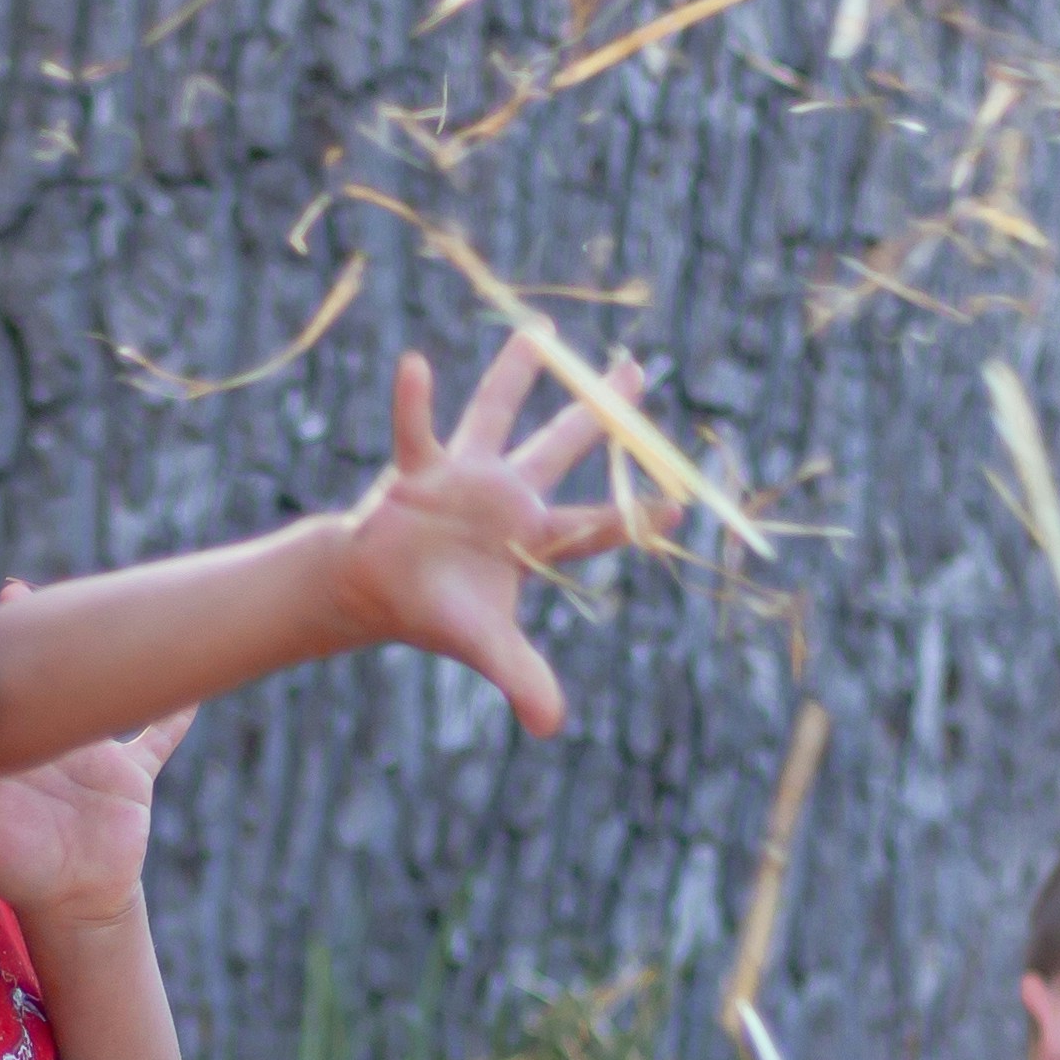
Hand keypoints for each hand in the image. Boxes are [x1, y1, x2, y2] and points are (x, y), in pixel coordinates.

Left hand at [0, 594, 192, 928]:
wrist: (75, 904)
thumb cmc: (21, 875)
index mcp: (11, 751)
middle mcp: (51, 742)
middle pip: (41, 675)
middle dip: (28, 632)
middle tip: (14, 590)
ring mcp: (94, 753)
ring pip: (98, 689)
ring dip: (96, 652)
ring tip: (89, 604)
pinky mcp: (132, 772)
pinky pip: (159, 735)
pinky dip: (177, 713)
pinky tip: (190, 679)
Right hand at [332, 337, 645, 735]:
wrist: (375, 592)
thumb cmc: (439, 613)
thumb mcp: (486, 647)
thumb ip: (522, 678)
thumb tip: (552, 728)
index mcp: (535, 537)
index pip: (598, 524)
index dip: (638, 518)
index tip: (684, 501)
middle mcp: (508, 495)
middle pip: (564, 445)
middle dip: (602, 411)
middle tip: (639, 369)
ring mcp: (465, 475)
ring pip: (497, 413)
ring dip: (516, 373)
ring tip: (543, 331)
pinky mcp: (417, 469)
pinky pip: (416, 429)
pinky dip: (414, 400)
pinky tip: (415, 363)